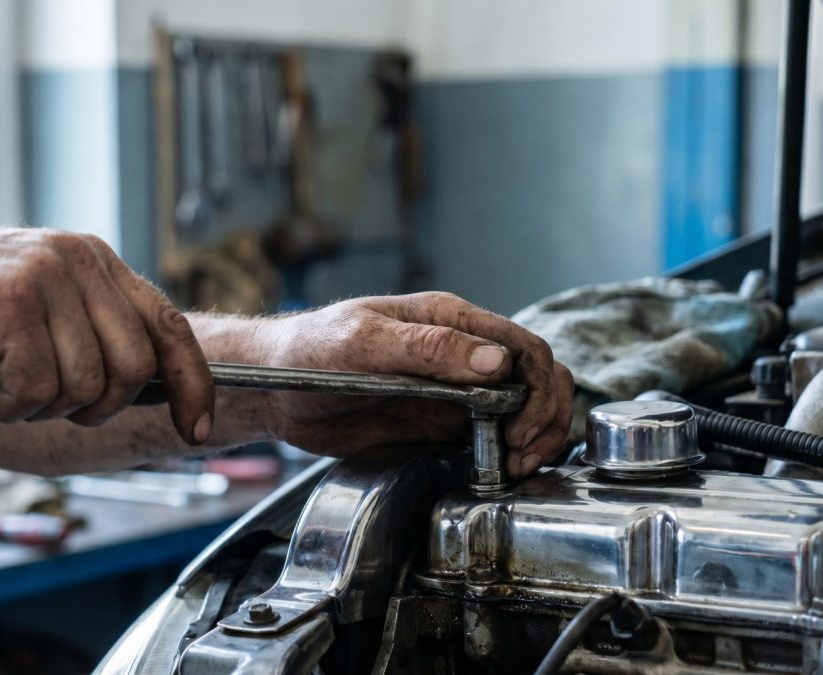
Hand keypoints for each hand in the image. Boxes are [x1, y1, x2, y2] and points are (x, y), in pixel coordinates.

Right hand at [0, 229, 213, 442]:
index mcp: (96, 261)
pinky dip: (3, 405)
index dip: (192, 384)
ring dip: (37, 406)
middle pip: (134, 370)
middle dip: (94, 407)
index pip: (170, 327)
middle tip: (40, 400)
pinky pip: (38, 391)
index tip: (196, 427)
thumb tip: (158, 390)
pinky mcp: (11, 303)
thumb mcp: (40, 308)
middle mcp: (80, 260)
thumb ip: (94, 333)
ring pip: (86, 386)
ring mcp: (47, 277)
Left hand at [259, 292, 572, 477]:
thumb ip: (428, 348)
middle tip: (522, 456)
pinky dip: (512, 453)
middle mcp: (462, 353)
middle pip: (540, 377)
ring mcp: (456, 391)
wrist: (276, 390)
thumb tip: (495, 361)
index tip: (520, 429)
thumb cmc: (310, 352)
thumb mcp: (363, 341)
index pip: (525, 346)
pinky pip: (494, 435)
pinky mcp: (442, 423)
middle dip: (547, 417)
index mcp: (450, 320)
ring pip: (527, 407)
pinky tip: (502, 471)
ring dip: (538, 436)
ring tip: (517, 467)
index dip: (539, 389)